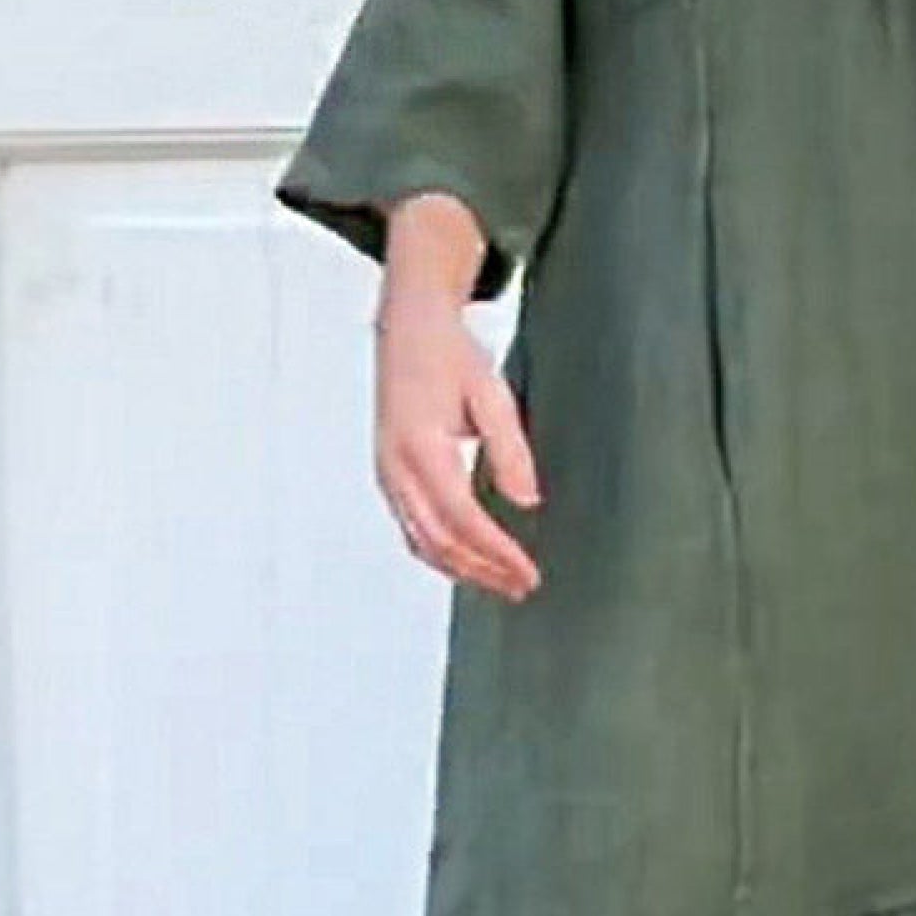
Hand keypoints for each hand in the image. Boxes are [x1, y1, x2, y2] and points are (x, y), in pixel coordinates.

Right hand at [373, 287, 542, 598]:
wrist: (409, 329)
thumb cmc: (447, 354)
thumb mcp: (490, 394)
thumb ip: (510, 450)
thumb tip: (526, 501)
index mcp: (421, 446)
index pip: (463, 519)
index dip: (496, 553)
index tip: (527, 572)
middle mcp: (397, 467)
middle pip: (440, 542)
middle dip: (483, 571)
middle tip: (521, 586)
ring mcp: (388, 475)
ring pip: (422, 542)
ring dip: (463, 570)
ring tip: (502, 582)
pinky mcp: (389, 476)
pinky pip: (412, 529)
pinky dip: (442, 554)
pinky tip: (469, 561)